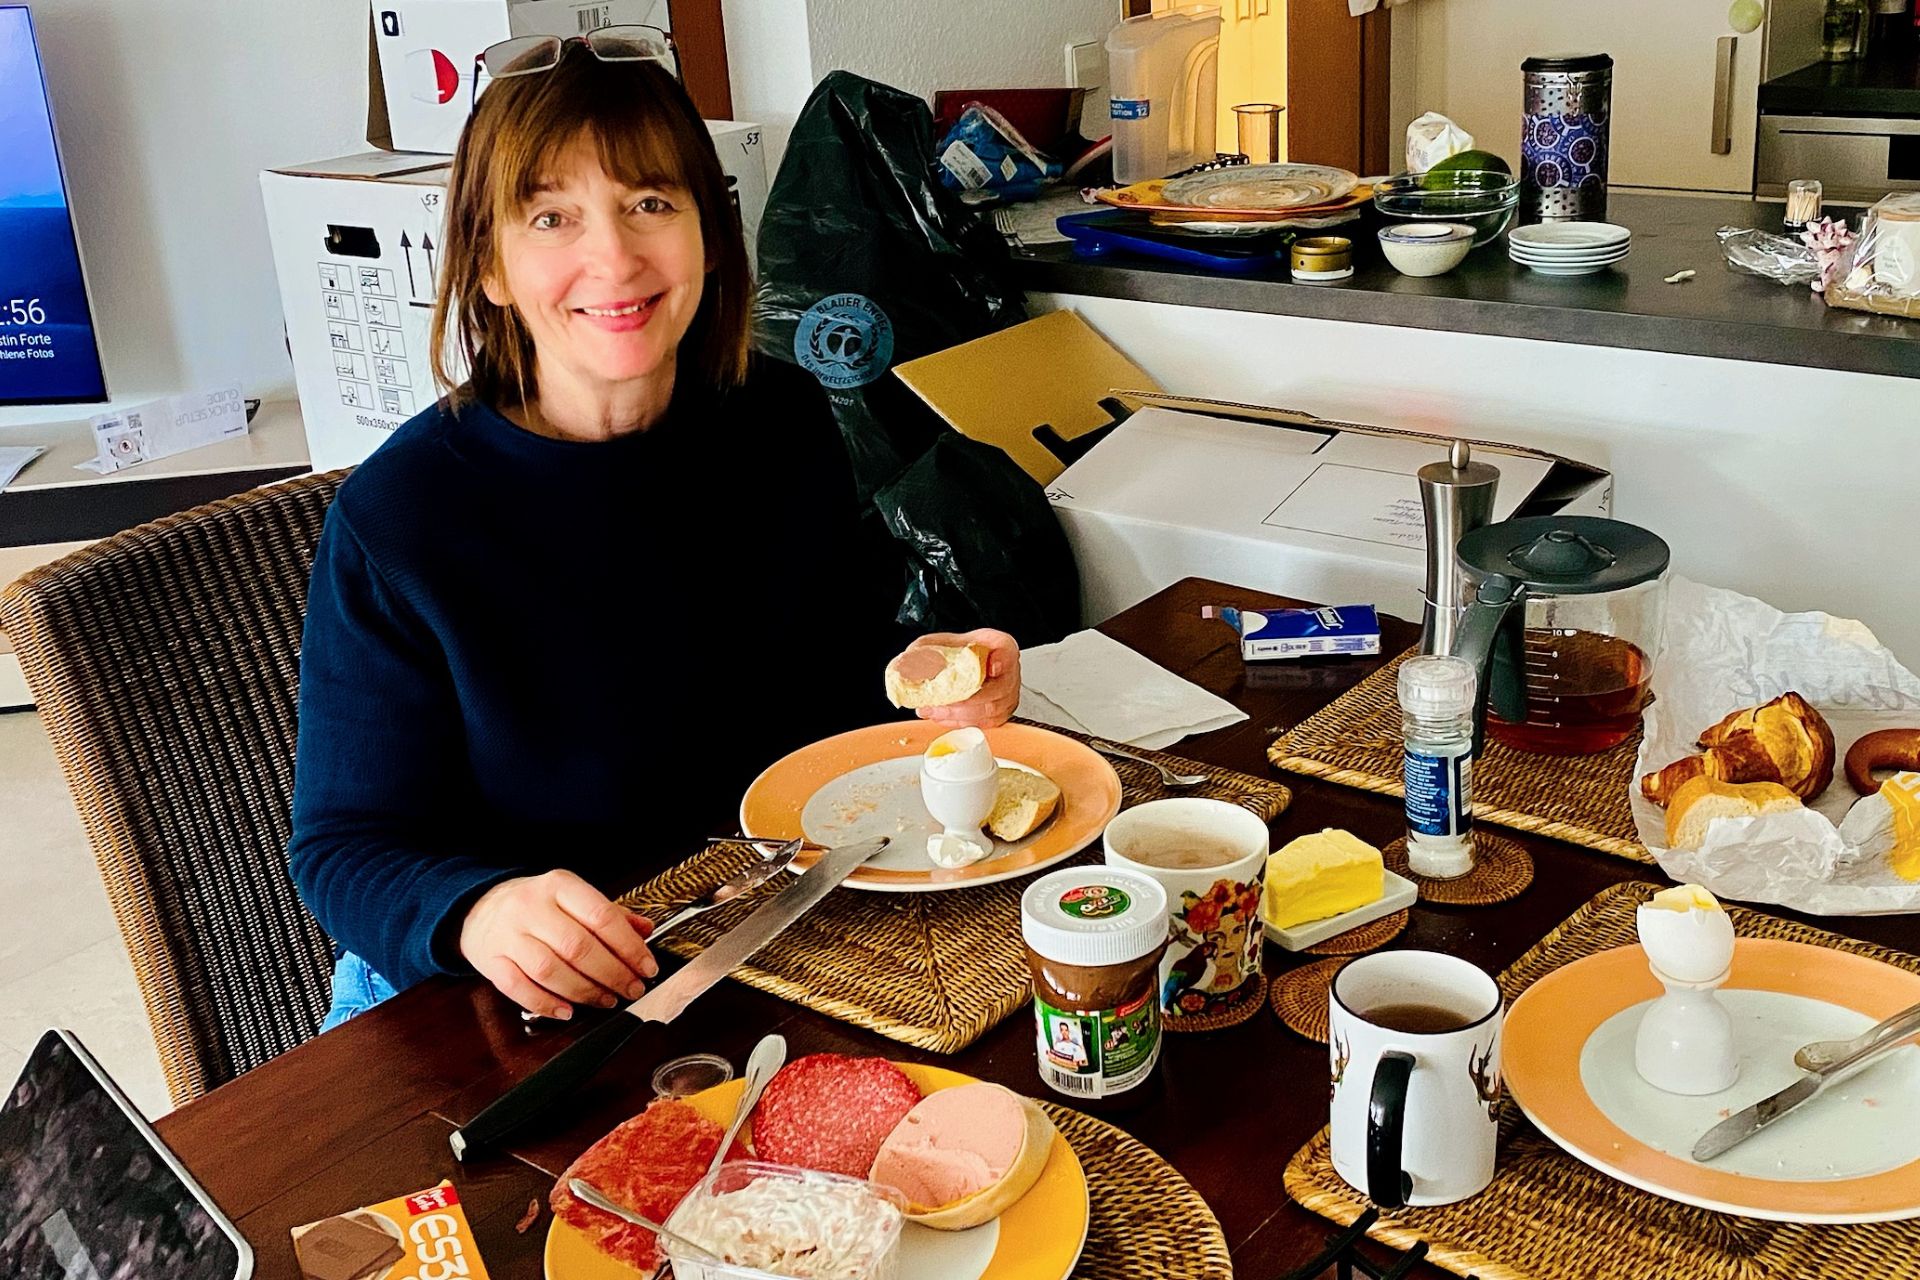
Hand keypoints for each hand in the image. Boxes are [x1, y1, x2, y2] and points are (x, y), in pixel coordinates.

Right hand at [457, 870, 658, 1019]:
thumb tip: (645, 930)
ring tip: (605, 1000)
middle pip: (578, 947)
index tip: (647, 967)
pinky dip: (545, 1003)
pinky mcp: (491, 960)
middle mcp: (532, 906)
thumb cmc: (536, 905)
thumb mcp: (573, 898)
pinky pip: (518, 987)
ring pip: (550, 970)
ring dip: (584, 991)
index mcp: (559, 885)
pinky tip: (566, 1011)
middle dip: (612, 974)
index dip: (629, 946)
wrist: (480, 906)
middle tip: (631, 990)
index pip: (601, 916)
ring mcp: (508, 934)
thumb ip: (610, 914)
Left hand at [905, 628, 1020, 729]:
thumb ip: (923, 653)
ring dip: (959, 714)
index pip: (1007, 653)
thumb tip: (906, 668)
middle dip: (965, 700)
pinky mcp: (999, 714)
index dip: (1001, 662)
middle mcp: (1008, 671)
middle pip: (996, 690)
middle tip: (942, 701)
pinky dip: (961, 722)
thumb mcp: (935, 644)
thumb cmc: (952, 653)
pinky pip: (984, 723)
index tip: (991, 667)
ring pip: (990, 711)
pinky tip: (942, 717)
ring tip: (934, 711)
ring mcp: (1007, 694)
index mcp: (1000, 646)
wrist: (958, 664)